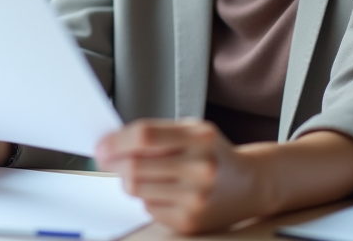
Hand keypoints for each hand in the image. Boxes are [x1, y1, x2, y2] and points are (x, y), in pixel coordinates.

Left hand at [95, 119, 266, 234]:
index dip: (116, 141)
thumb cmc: (214, 154)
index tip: (101, 145)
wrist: (250, 184)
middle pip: (135, 167)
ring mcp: (196, 197)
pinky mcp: (190, 221)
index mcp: (199, 137)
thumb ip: (157, 134)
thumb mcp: (193, 131)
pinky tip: (163, 191)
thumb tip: (111, 143)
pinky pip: (149, 207)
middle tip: (106, 160)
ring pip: (137, 189)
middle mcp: (200, 168)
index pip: (145, 136)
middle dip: (113, 163)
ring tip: (141, 174)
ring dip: (130, 181)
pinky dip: (148, 198)